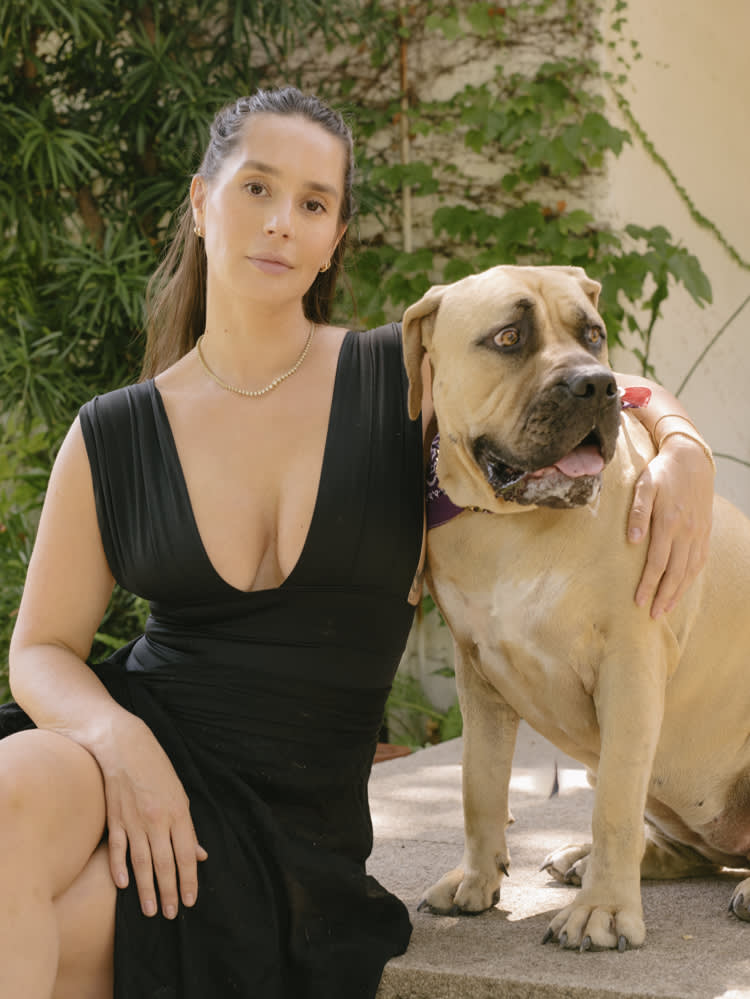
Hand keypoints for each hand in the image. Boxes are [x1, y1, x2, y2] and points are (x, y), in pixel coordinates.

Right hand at [97, 714, 207, 918]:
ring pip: (142, 862)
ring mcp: (133, 820)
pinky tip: (124, 885)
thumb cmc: (156, 768)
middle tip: (170, 914)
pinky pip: (117, 849)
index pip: (186, 854)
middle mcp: (157, 819)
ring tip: (150, 910)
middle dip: (169, 892)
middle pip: (165, 863)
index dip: (189, 880)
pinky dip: (119, 868)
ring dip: (147, 888)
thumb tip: (200, 855)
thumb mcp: (180, 794)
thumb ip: (188, 828)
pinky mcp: (114, 819)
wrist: (124, 745)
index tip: (190, 901)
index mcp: (178, 812)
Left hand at [627, 436, 713, 617]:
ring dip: (678, 592)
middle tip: (652, 615)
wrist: (691, 460)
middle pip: (675, 573)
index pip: (658, 563)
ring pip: (689, 570)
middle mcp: (687, 532)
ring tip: (665, 609)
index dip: (648, 584)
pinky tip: (683, 588)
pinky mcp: (705, 532)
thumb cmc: (662, 473)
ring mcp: (698, 533)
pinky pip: (699, 561)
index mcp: (669, 522)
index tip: (638, 602)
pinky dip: (691, 578)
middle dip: (663, 596)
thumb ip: (637, 512)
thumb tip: (632, 539)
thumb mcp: (644, 485)